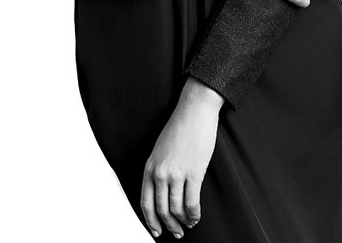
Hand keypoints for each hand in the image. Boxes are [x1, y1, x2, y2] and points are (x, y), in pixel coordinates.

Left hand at [141, 79, 222, 237]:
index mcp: (149, 167)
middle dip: (169, 226)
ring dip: (183, 222)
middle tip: (176, 233)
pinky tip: (196, 216)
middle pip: (162, 210)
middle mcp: (160, 173)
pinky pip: (192, 203)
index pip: (145, 203)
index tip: (157, 231)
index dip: (151, 221)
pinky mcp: (194, 173)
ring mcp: (176, 174)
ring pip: (177, 209)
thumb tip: (164, 193)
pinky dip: (194, 214)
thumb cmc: (179, 127)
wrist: (194, 111)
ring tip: (188, 225)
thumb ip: (158, 170)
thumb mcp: (160, 149)